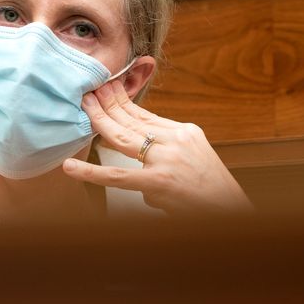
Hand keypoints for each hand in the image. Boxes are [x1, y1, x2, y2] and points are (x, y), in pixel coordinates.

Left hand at [63, 80, 252, 214]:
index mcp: (184, 132)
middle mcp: (175, 140)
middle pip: (131, 118)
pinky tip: (71, 168)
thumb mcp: (194, 159)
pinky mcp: (159, 181)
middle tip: (87, 90)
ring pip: (122, 136)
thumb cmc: (212, 191)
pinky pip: (117, 177)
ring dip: (99, 120)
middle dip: (107, 103)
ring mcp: (166, 159)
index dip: (120, 101)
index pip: (144, 113)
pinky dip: (90, 173)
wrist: (232, 213)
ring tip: (81, 108)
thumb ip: (167, 150)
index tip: (104, 90)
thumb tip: (138, 152)